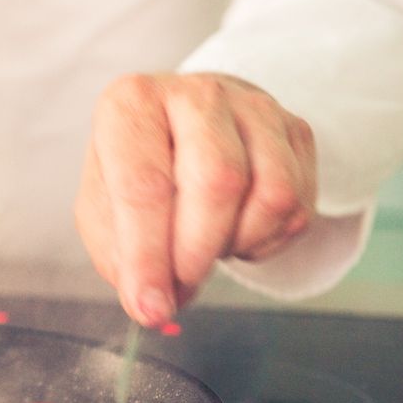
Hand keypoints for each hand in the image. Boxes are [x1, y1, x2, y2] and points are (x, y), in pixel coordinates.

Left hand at [75, 72, 315, 326]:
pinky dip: (265, 241)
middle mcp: (196, 94)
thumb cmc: (138, 169)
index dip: (148, 257)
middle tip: (180, 285)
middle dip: (197, 255)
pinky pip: (298, 207)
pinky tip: (235, 230)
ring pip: (271, 196)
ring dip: (236, 244)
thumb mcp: (104, 207)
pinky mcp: (296, 129)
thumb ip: (119, 257)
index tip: (150, 308)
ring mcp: (254, 107)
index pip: (144, 186)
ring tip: (205, 244)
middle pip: (217, 184)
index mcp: (133, 104)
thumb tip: (152, 305)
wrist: (185, 125)